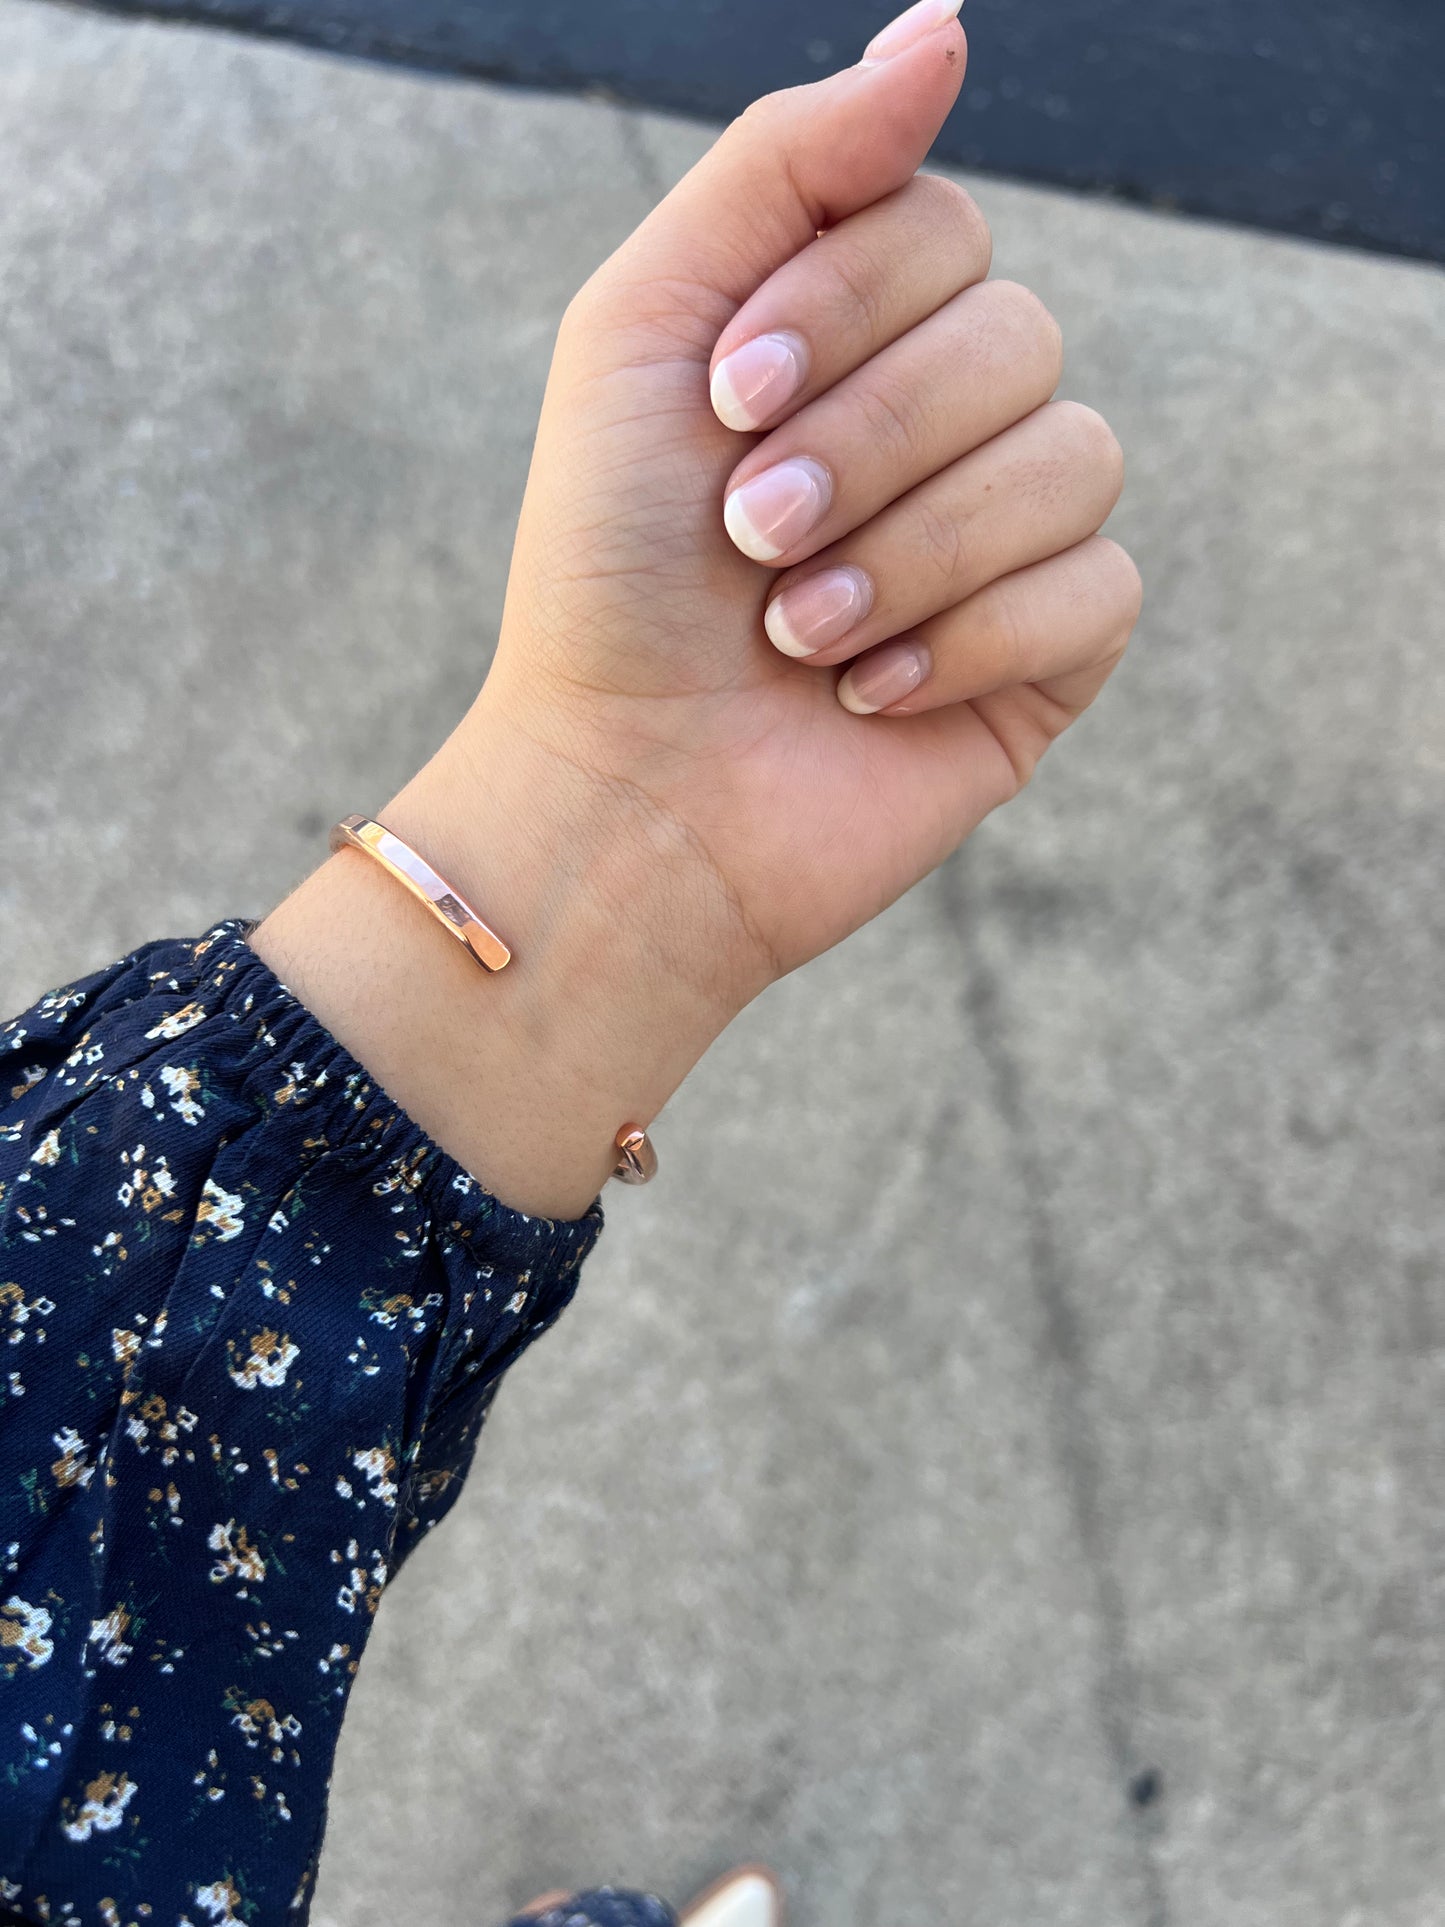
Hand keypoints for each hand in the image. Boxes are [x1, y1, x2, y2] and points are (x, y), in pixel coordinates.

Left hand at [254, 0, 1139, 1215]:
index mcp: (861, 331)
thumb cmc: (607, 571)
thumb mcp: (645, 324)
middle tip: (748, 534)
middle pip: (1015, 337)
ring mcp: (1011, 542)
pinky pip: (1098, 590)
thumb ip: (787, 160)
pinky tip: (866, 695)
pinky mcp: (1052, 658)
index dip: (836, 306)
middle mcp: (950, 422)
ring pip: (1072, 460)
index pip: (942, 227)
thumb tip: (947, 27)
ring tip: (794, 634)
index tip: (721, 401)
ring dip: (905, 552)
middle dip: (861, 442)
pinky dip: (965, 642)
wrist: (618, 791)